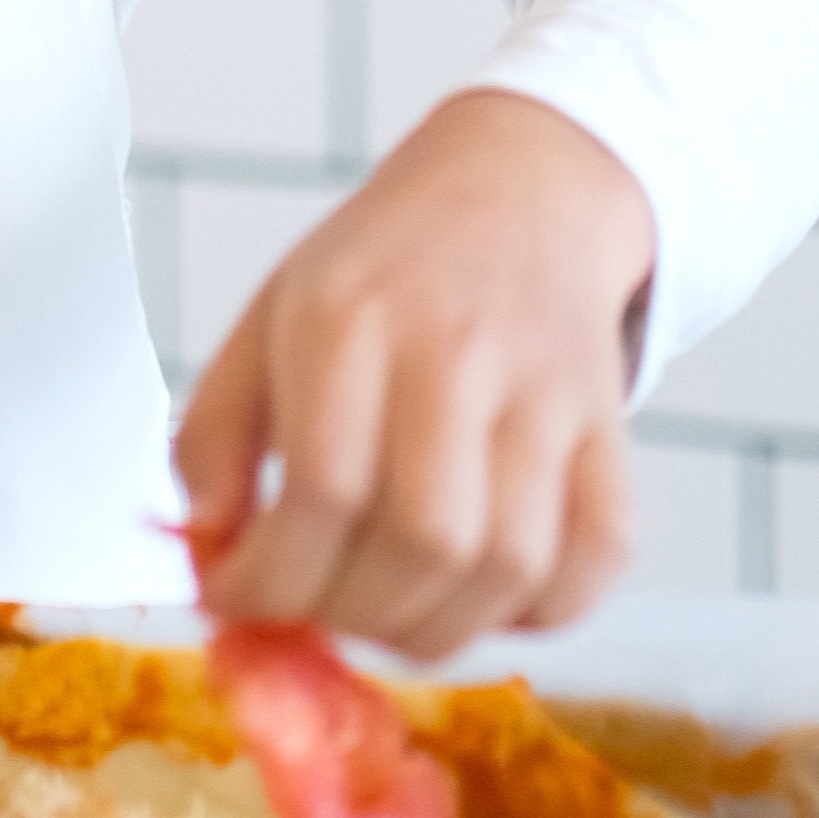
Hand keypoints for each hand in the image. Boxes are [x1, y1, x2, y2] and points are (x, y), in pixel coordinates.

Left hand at [172, 90, 655, 658]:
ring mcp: (547, 390)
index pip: (321, 491)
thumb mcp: (266, 319)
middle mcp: (457, 349)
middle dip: (350, 614)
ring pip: (509, 566)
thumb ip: (212, 437)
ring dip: (436, 628)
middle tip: (316, 607)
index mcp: (350, 316)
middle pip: (422, 542)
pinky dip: (541, 610)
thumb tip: (207, 551)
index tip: (239, 600)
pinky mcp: (610, 426)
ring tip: (388, 606)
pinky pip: (598, 558)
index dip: (270, 581)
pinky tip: (480, 592)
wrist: (520, 189)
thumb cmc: (383, 271)